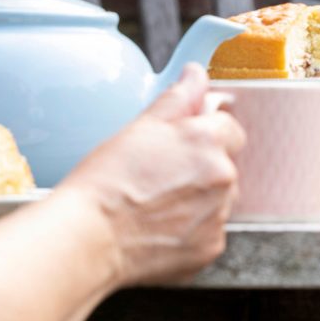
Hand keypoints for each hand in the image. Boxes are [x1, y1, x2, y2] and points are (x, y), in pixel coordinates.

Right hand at [55, 64, 244, 286]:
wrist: (90, 237)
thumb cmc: (107, 181)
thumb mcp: (140, 127)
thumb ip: (178, 97)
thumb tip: (197, 73)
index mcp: (208, 139)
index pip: (228, 126)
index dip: (203, 133)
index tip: (179, 145)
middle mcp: (223, 175)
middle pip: (225, 164)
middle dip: (201, 167)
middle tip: (158, 177)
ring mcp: (219, 214)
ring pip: (218, 199)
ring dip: (197, 199)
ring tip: (155, 205)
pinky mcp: (211, 247)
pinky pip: (209, 231)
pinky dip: (191, 230)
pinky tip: (159, 228)